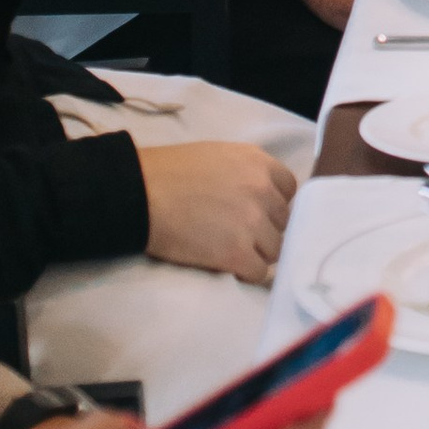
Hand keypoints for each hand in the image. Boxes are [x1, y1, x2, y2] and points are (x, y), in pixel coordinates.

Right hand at [140, 143, 297, 283]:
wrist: (139, 193)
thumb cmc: (169, 171)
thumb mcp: (219, 155)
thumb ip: (247, 173)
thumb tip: (260, 196)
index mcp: (259, 163)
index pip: (289, 191)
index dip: (273, 205)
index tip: (259, 214)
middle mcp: (262, 191)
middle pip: (283, 222)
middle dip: (266, 230)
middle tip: (242, 236)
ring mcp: (252, 223)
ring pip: (275, 249)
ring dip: (258, 253)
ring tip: (234, 253)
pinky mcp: (236, 253)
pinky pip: (258, 271)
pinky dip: (247, 273)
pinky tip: (231, 267)